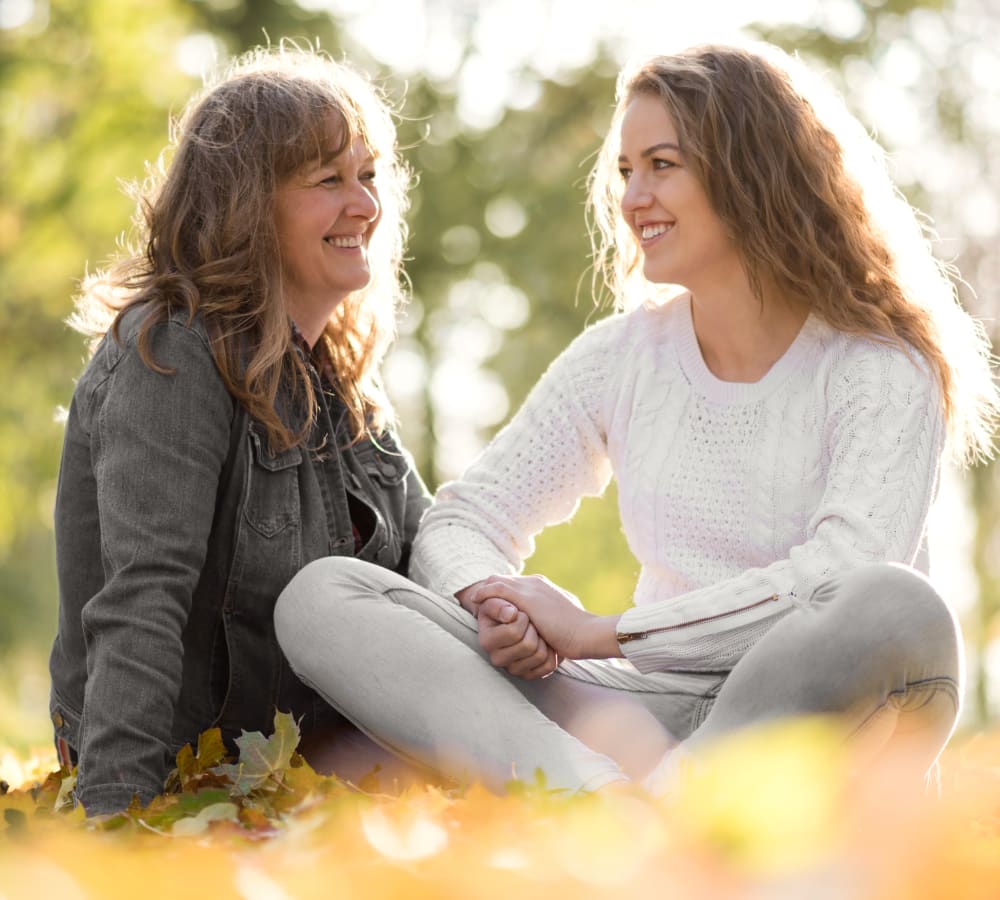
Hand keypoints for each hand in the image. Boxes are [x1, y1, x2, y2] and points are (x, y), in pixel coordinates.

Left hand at [468, 574, 622, 660]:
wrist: (587, 633)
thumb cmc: (575, 633)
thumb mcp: (555, 621)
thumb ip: (543, 618)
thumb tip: (536, 627)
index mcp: (541, 586)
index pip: (512, 582)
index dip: (498, 591)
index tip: (489, 603)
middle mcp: (535, 583)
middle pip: (502, 579)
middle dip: (488, 589)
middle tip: (476, 601)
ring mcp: (531, 588)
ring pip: (497, 581)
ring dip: (485, 592)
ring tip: (474, 602)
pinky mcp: (527, 598)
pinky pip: (498, 589)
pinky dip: (486, 593)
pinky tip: (476, 602)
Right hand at [476, 596, 558, 679]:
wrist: (550, 618)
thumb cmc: (527, 604)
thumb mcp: (514, 594)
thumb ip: (499, 592)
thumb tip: (500, 609)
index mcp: (486, 638)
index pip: (513, 632)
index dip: (523, 619)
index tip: (521, 612)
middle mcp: (496, 656)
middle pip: (527, 645)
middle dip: (535, 629)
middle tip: (532, 623)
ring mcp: (512, 667)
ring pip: (538, 656)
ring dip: (545, 640)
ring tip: (539, 633)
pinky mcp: (528, 674)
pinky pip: (547, 667)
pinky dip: (553, 653)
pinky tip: (547, 646)